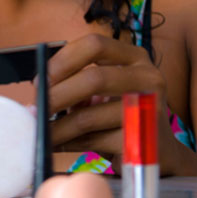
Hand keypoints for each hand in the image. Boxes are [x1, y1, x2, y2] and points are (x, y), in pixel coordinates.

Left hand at [41, 33, 182, 174]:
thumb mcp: (106, 88)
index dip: (63, 60)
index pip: (95, 44)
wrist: (160, 152)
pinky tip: (59, 144)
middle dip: (57, 95)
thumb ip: (79, 79)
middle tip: (36, 108)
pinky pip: (94, 141)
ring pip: (89, 117)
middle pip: (94, 79)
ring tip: (41, 131)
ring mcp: (150, 110)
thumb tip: (39, 87)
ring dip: (57, 127)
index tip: (41, 79)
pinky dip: (70, 143)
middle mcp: (148, 77)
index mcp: (134, 56)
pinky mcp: (142, 141)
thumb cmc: (122, 113)